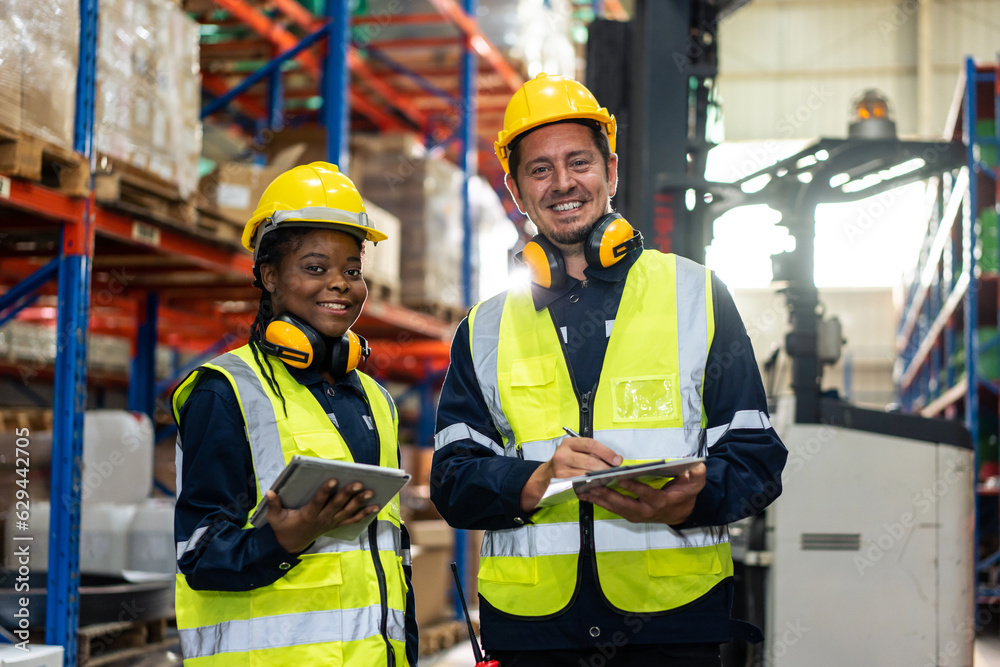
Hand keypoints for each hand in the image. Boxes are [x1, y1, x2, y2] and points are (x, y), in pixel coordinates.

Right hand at [266, 479, 378, 553]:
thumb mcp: (275, 518)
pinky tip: (375, 506)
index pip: (318, 502)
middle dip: (348, 494)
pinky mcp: (336, 524)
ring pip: (348, 512)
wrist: (291, 545)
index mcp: (308, 515)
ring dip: (360, 503)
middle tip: (358, 483)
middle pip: (337, 505)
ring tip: (370, 493)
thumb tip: (269, 492)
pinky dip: (364, 513)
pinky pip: (352, 520)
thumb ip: (273, 505)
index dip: (325, 491)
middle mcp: (322, 519)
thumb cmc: (283, 527)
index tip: (332, 480)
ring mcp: (331, 522)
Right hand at [519, 436, 622, 512]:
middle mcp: (563, 454)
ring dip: (600, 478)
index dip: (607, 452)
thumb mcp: (573, 452)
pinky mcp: (562, 482)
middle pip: (591, 460)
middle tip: (615, 472)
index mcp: (569, 443)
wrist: (545, 478)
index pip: (591, 444)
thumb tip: (614, 459)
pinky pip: (581, 484)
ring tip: (608, 479)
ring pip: (587, 474)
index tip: (617, 459)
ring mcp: (561, 469)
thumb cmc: (564, 464)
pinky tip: (597, 485)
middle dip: (606, 468)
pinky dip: (592, 485)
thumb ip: (591, 453)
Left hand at [578, 462, 706, 525]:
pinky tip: (586, 494)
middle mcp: (646, 511)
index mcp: (661, 502)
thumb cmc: (686, 495)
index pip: (646, 495)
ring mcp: (636, 514)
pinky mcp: (628, 514)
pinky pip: (611, 509)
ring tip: (584, 489)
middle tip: (593, 485)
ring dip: (599, 499)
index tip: (621, 479)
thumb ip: (696, 474)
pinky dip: (598, 501)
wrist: (681, 513)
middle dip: (608, 494)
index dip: (634, 488)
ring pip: (615, 507)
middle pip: (624, 504)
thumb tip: (696, 464)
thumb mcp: (695, 483)